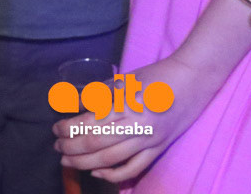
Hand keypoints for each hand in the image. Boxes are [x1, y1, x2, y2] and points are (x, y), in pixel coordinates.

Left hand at [53, 56, 215, 184]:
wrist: (193, 80)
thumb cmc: (157, 75)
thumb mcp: (125, 80)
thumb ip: (100, 94)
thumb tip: (73, 106)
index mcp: (127, 102)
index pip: (90, 122)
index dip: (68, 128)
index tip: (56, 127)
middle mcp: (138, 124)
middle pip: (96, 143)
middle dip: (71, 147)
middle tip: (57, 146)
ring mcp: (150, 139)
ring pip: (111, 159)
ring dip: (84, 162)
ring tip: (68, 161)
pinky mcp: (158, 149)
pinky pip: (133, 169)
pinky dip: (113, 175)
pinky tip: (97, 172)